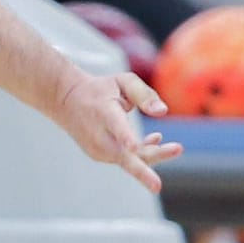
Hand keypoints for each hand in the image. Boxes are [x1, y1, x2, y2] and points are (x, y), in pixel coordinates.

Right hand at [51, 68, 182, 192]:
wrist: (65, 100)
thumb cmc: (100, 89)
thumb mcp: (122, 81)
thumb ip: (144, 94)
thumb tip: (163, 112)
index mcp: (104, 113)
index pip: (116, 126)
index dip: (125, 137)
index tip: (132, 147)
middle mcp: (98, 134)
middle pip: (125, 155)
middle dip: (152, 157)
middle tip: (178, 149)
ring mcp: (96, 148)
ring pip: (130, 161)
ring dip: (153, 155)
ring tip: (176, 148)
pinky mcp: (99, 156)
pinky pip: (125, 160)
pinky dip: (142, 155)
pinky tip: (156, 141)